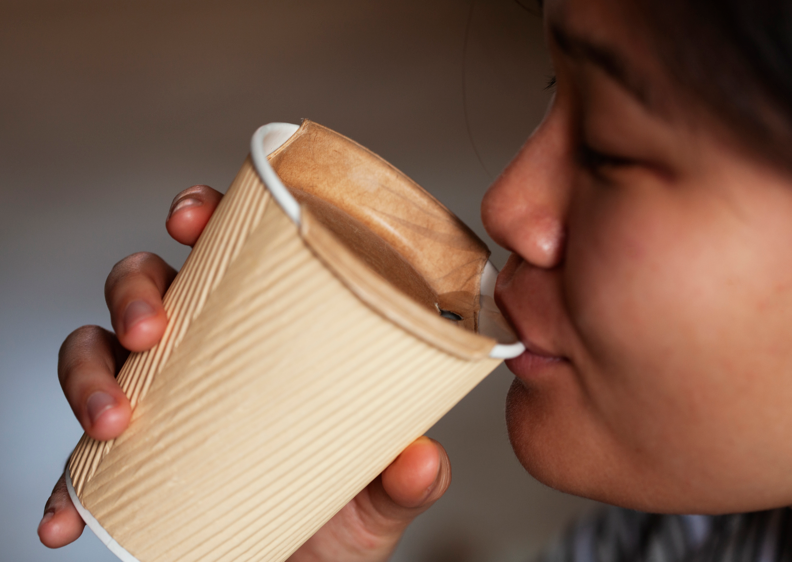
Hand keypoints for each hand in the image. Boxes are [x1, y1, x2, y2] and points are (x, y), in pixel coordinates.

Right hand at [38, 185, 450, 561]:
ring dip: (88, 373)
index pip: (225, 250)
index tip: (190, 219)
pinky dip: (64, 483)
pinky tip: (67, 515)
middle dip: (134, 293)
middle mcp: (204, 353)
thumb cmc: (339, 509)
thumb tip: (422, 461)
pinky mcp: (128, 465)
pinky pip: (77, 460)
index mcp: (262, 330)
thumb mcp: (379, 492)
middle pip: (145, 284)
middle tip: (151, 329)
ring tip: (111, 419)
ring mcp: (162, 401)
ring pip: (95, 349)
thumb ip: (406, 477)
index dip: (197, 216)